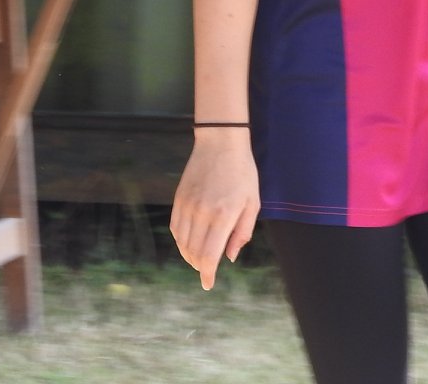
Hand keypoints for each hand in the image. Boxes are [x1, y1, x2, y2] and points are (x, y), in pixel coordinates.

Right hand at [169, 132, 259, 289]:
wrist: (220, 142)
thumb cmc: (242, 172)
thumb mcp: (252, 202)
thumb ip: (242, 232)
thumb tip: (230, 257)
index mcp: (223, 215)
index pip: (209, 255)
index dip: (207, 274)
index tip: (208, 284)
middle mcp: (202, 213)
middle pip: (193, 253)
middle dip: (200, 266)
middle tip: (208, 269)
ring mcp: (188, 205)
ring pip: (182, 243)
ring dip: (189, 256)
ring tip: (199, 258)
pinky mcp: (179, 199)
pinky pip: (175, 228)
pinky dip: (181, 241)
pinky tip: (189, 242)